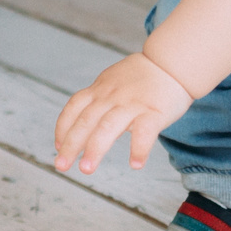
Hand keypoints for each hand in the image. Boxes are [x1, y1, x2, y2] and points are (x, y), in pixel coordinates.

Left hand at [53, 53, 193, 175]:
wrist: (172, 61)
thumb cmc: (142, 77)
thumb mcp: (112, 81)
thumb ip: (99, 99)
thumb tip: (85, 124)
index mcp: (100, 89)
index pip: (74, 108)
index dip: (63, 128)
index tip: (58, 146)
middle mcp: (112, 96)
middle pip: (86, 121)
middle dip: (71, 144)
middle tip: (62, 165)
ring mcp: (132, 103)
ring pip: (108, 127)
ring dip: (95, 149)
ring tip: (86, 169)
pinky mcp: (153, 111)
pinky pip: (143, 132)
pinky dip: (139, 149)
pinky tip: (135, 164)